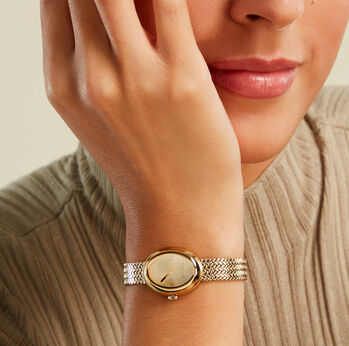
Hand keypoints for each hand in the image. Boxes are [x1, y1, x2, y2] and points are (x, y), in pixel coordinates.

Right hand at [39, 0, 243, 237]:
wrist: (182, 222)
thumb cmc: (150, 172)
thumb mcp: (101, 123)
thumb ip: (92, 71)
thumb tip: (106, 25)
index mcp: (64, 84)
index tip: (113, 2)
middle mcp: (89, 76)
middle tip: (138, 6)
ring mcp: (133, 78)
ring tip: (158, 6)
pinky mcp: (181, 80)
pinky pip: (171, 1)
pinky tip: (186, 2)